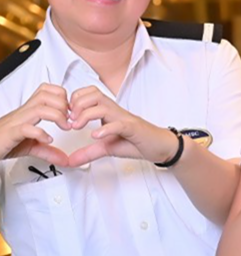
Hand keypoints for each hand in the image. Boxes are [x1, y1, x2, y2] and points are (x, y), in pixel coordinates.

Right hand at [0, 83, 70, 166]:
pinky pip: (26, 128)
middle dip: (63, 104)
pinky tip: (48, 139)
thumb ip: (49, 150)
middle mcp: (23, 113)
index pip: (46, 90)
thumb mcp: (32, 146)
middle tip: (70, 119)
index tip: (71, 111)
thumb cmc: (6, 141)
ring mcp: (16, 122)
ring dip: (57, 115)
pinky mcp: (10, 134)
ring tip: (64, 127)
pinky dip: (41, 133)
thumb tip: (66, 159)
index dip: (63, 96)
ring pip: (38, 108)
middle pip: (45, 95)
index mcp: (29, 111)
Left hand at [66, 86, 183, 165]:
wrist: (159, 146)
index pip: (88, 94)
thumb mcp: (107, 148)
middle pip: (93, 94)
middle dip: (76, 105)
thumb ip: (89, 152)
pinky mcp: (133, 128)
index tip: (67, 117)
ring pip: (102, 105)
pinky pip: (118, 124)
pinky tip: (96, 136)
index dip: (74, 101)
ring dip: (85, 114)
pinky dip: (105, 129)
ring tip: (78, 127)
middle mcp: (115, 111)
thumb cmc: (136, 142)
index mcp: (108, 112)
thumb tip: (71, 160)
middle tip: (70, 121)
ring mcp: (124, 119)